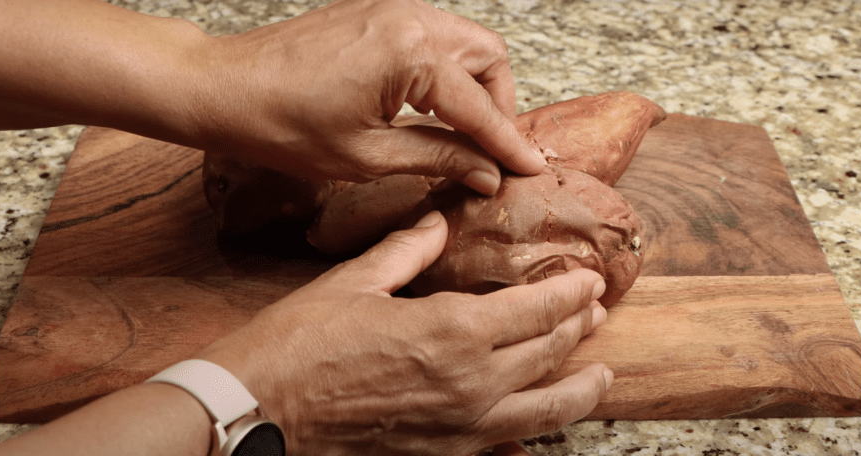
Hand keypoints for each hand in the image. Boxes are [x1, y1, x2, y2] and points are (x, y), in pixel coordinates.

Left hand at [192, 0, 545, 194]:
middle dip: (496, 105)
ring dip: (472, 86)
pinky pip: (431, 36)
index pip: (480, 106)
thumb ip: (438, 159)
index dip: (507, 144)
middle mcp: (409, 16)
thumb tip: (486, 173)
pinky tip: (427, 107)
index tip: (529, 170)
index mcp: (411, 51)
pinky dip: (443, 70)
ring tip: (459, 134)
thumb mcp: (368, 156)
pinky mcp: (374, 11)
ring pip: (463, 42)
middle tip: (487, 152)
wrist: (223, 89)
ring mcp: (391, 7)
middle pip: (488, 57)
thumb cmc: (281, 123)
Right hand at [197, 211, 612, 454]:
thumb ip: (407, 250)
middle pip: (547, 354)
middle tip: (596, 312)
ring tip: (600, 376)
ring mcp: (460, 427)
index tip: (590, 280)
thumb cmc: (299, 344)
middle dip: (578, 329)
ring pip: (544, 410)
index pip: (535, 309)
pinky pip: (503, 449)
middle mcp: (470, 384)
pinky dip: (530, 440)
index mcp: (451, 331)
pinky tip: (540, 436)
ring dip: (578, 390)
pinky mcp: (441, 454)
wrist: (260, 412)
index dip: (570, 292)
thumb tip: (438, 222)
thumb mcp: (354, 282)